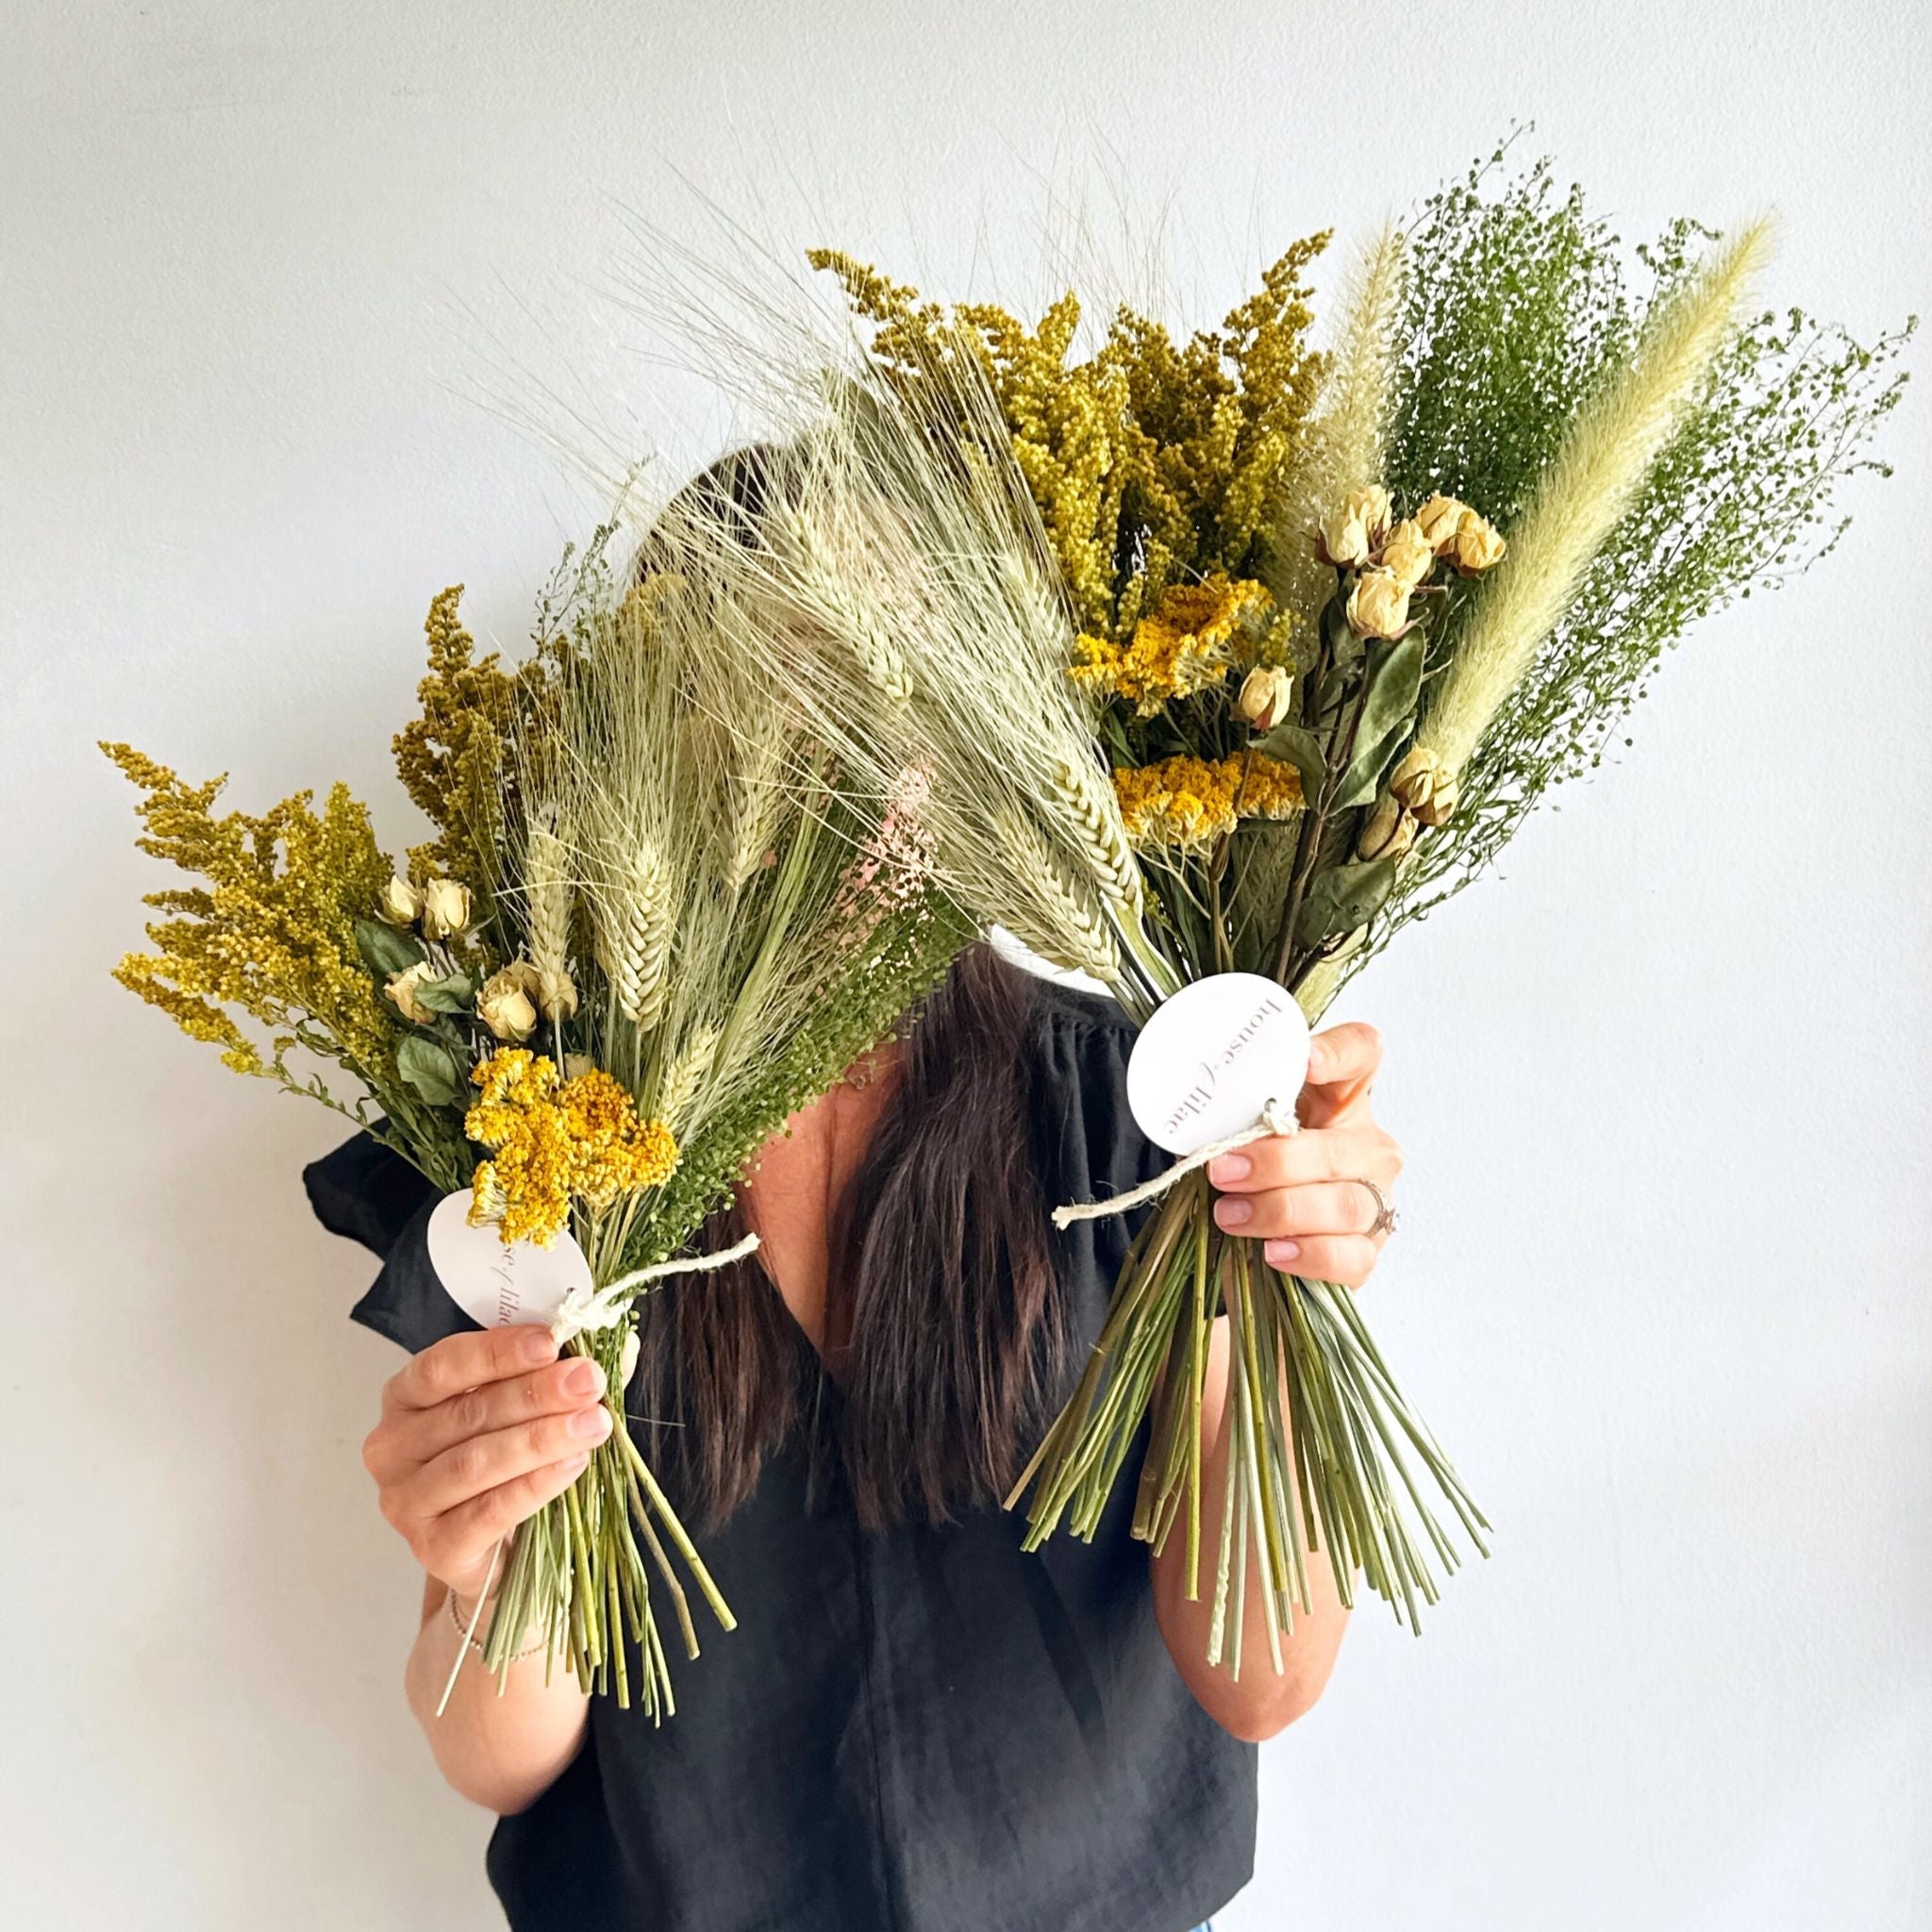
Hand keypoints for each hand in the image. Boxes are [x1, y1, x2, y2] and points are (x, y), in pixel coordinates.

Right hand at [361, 1327, 612, 1600]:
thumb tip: (612, 1352)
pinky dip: (534, 1486)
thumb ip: (549, 1375)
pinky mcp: (432, 1547)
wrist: (493, 1546)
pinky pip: (487, 1512)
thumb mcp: (515, 1409)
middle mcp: (393, 1449)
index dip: (497, 1352)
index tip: (551, 1343)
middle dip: (536, 1394)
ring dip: (540, 1439)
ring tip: (593, 1424)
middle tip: (588, 1382)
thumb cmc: (499, 1463)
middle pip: (467, 1413)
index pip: (442, 1366)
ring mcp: (406, 1502)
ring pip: (475, 1462)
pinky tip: (572, 1465)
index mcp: (405, 1398)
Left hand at [1204, 1020, 1400, 1285]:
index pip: (1361, 1053)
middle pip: (1341, 1149)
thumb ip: (1230, 1119)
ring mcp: (1375, 1198)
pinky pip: (1350, 1256)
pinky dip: (1308, 1255)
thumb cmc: (1249, 1174)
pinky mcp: (1368, 1250)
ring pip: (1344, 1205)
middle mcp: (1367, 1145)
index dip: (1340, 1052)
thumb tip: (1189, 1118)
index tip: (1306, 1062)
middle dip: (1277, 1162)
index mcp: (1339, 1096)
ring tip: (1230, 1215)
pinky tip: (1272, 1251)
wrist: (1257, 1244)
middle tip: (1222, 1170)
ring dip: (1280, 1210)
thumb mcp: (1240, 1135)